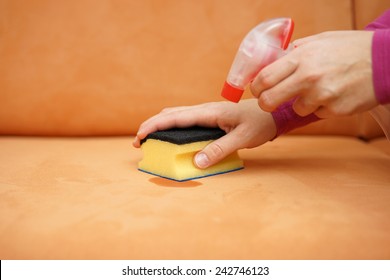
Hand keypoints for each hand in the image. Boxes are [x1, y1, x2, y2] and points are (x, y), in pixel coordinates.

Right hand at [133, 99, 275, 167]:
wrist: (273, 113)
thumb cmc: (260, 123)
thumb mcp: (242, 138)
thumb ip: (220, 149)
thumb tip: (196, 163)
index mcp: (209, 112)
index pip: (175, 117)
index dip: (155, 125)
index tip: (140, 135)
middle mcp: (205, 109)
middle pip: (170, 114)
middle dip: (151, 125)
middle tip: (139, 141)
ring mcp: (206, 112)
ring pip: (176, 115)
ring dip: (160, 125)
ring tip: (149, 138)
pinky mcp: (210, 118)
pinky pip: (185, 119)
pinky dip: (171, 126)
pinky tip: (170, 135)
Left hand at [250, 31, 377, 117]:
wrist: (386, 61)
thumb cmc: (352, 48)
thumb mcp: (320, 40)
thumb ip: (296, 50)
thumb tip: (274, 59)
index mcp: (301, 58)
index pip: (263, 79)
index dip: (255, 88)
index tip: (257, 90)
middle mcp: (308, 77)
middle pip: (269, 101)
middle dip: (265, 103)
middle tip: (270, 101)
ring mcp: (322, 96)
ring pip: (296, 109)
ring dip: (302, 103)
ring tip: (318, 90)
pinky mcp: (334, 110)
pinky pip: (317, 113)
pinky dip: (321, 107)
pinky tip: (334, 94)